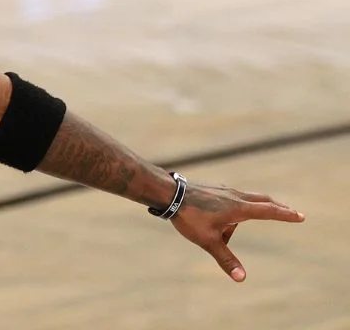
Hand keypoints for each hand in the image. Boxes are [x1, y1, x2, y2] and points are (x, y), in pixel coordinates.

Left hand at [169, 181, 303, 281]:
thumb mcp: (208, 241)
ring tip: (219, 235)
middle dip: (276, 208)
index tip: (300, 216)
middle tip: (289, 212)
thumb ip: (226, 259)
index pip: (269, 211)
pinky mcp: (212, 189)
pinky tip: (214, 220)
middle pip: (262, 201)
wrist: (167, 193)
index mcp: (238, 208)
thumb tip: (242, 278)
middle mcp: (234, 196)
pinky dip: (230, 211)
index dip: (285, 215)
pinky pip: (228, 201)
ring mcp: (223, 190)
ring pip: (243, 202)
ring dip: (244, 215)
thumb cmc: (189, 216)